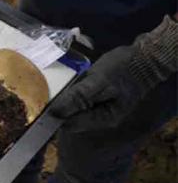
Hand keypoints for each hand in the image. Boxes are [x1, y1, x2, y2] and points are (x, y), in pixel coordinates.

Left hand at [52, 15, 177, 132]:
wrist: (144, 57)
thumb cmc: (122, 69)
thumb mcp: (98, 81)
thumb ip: (78, 98)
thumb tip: (55, 113)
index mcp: (102, 118)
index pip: (70, 125)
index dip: (54, 117)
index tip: (39, 104)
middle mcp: (101, 118)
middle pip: (71, 119)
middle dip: (57, 108)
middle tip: (41, 93)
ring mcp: (101, 108)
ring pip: (74, 109)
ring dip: (63, 100)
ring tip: (49, 87)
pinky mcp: (99, 98)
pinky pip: (80, 100)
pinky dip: (72, 93)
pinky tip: (65, 83)